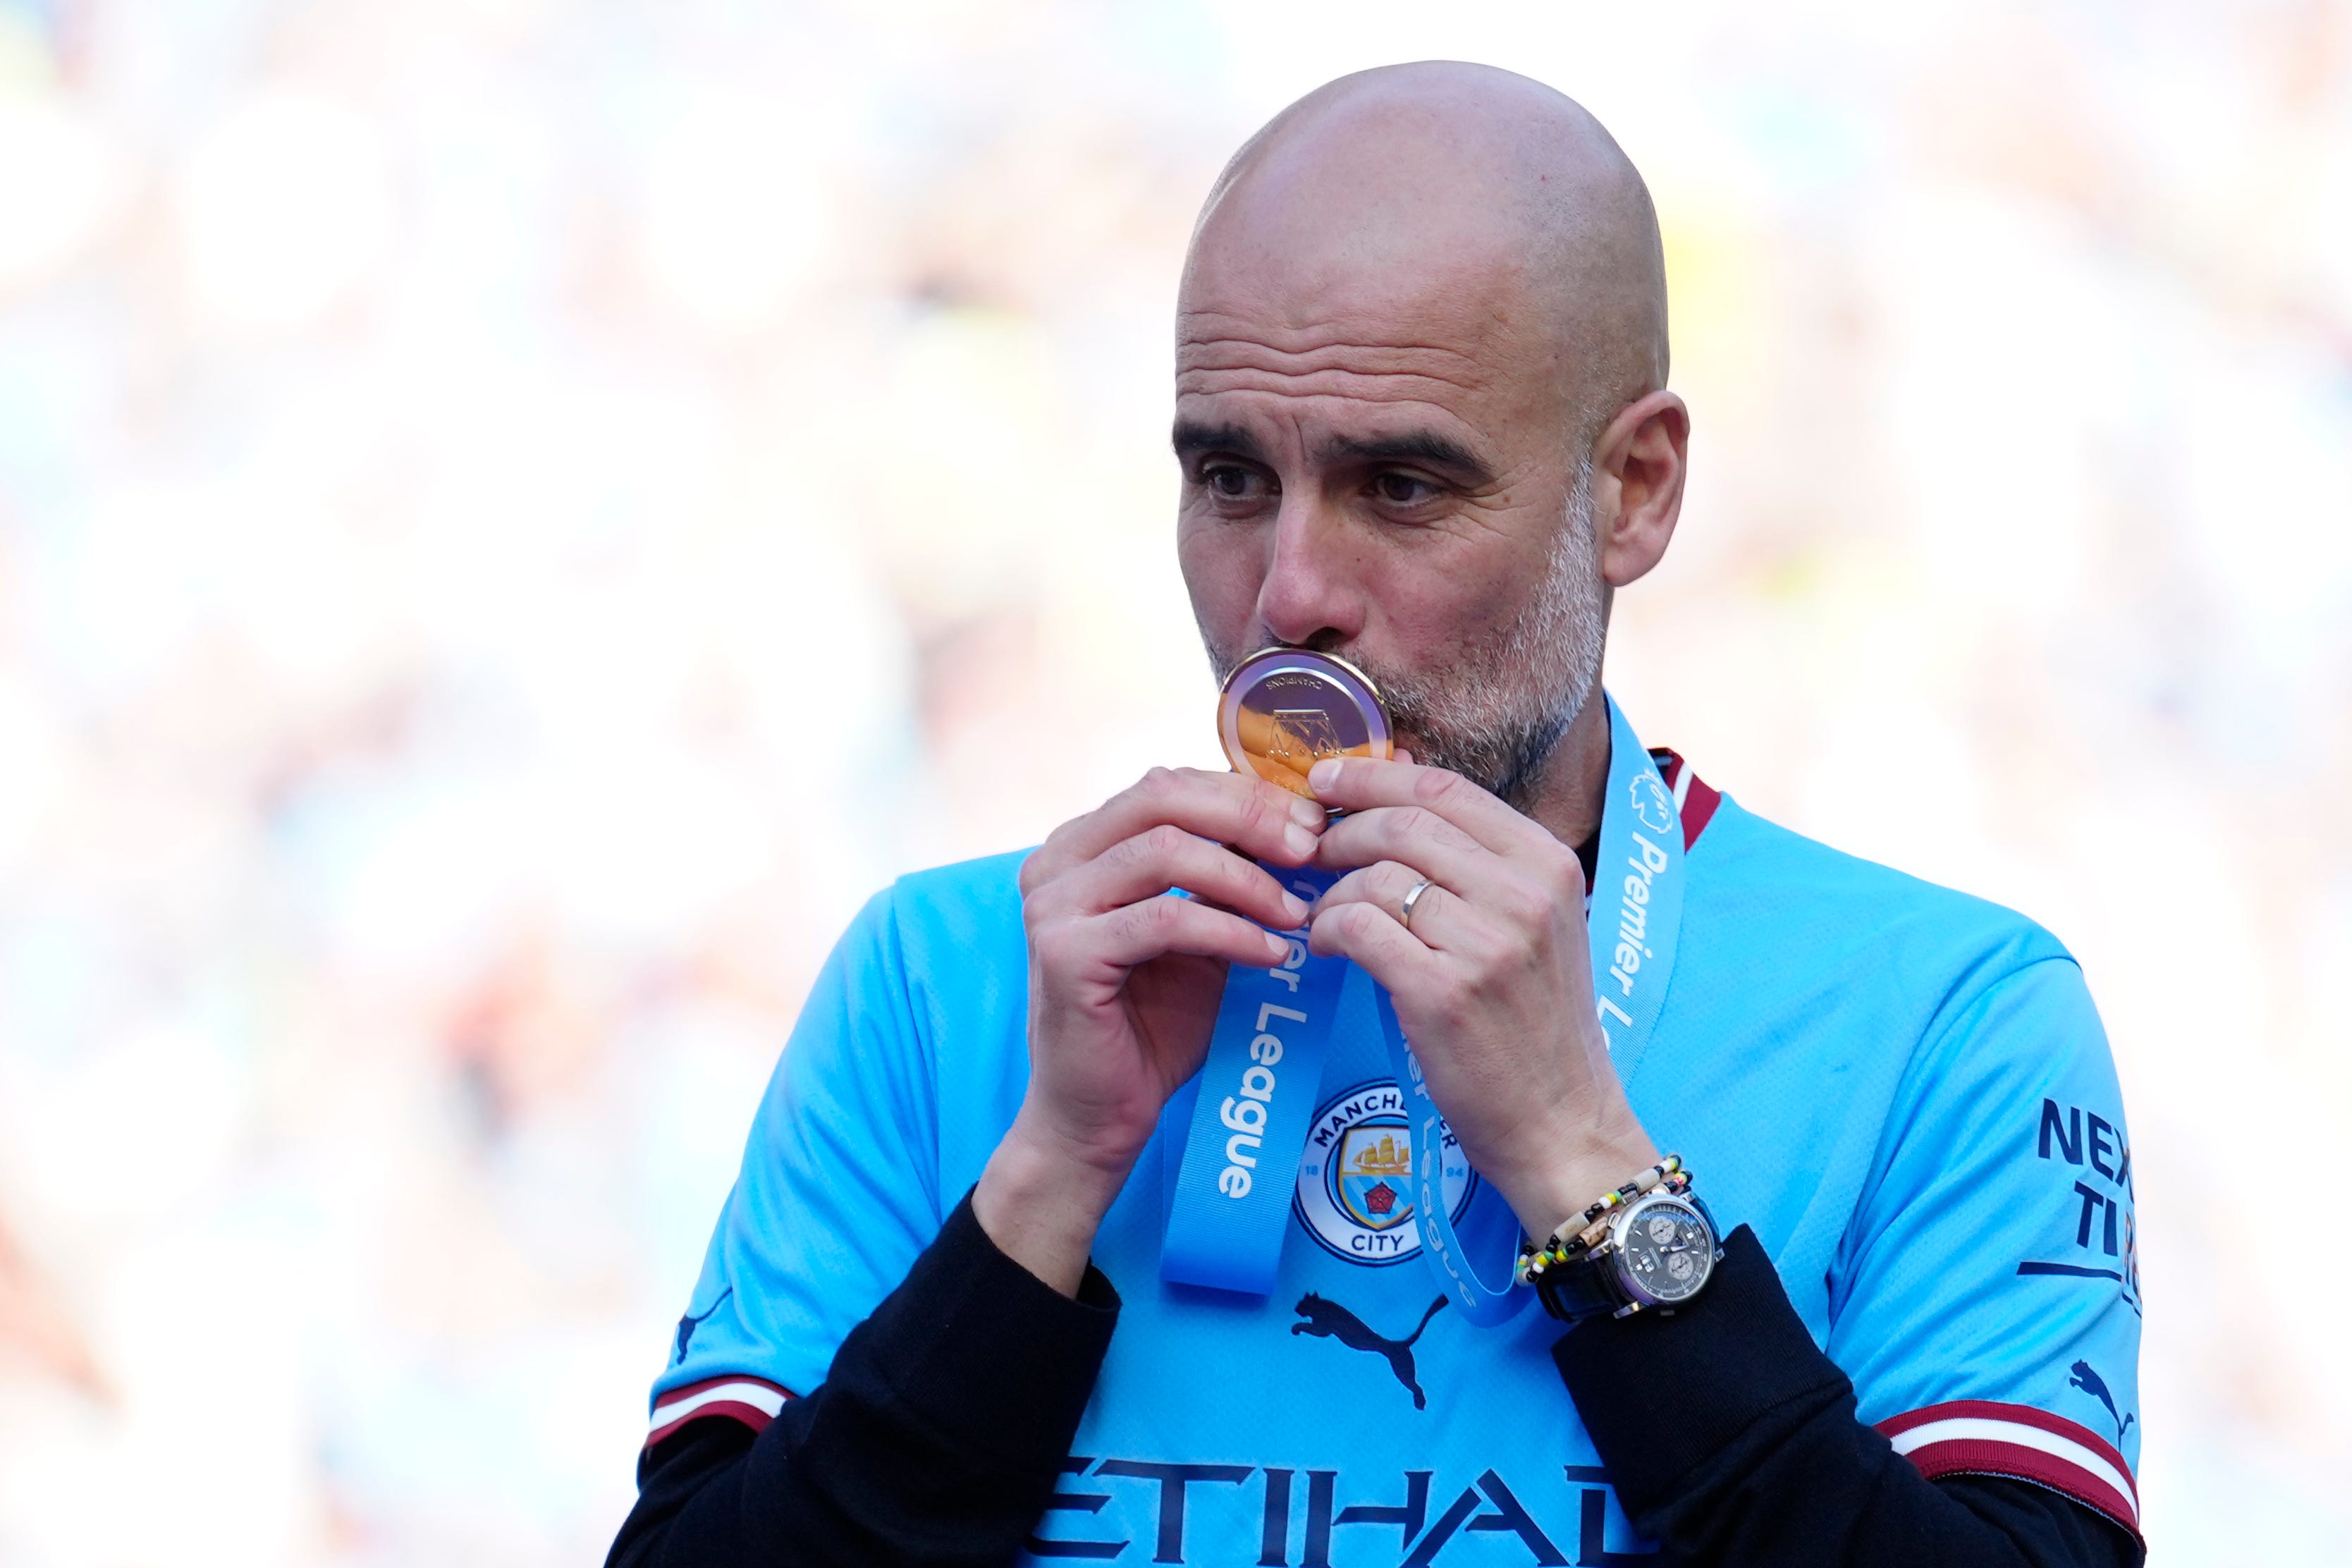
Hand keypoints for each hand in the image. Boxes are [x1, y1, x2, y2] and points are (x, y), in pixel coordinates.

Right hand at [974, 767, 1325, 1292]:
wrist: (1099, 1115)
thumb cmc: (1154, 1024)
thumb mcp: (1202, 933)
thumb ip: (1231, 878)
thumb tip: (1308, 826)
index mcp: (1084, 844)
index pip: (1171, 784)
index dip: (1247, 794)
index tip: (1315, 822)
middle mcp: (1056, 861)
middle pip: (1163, 797)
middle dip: (1251, 817)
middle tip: (1314, 849)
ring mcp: (1052, 905)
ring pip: (1166, 852)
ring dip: (1247, 880)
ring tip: (1299, 914)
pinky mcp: (1063, 953)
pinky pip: (1164, 919)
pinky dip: (1229, 931)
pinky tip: (1271, 953)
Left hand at [1302, 755, 1656, 1240]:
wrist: (1561, 1122)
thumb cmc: (1535, 1024)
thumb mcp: (1533, 924)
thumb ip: (1477, 862)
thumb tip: (1395, 787)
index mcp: (1548, 862)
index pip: (1444, 788)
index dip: (1373, 775)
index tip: (1326, 779)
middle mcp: (1524, 893)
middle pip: (1403, 823)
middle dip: (1340, 831)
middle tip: (1307, 852)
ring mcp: (1487, 943)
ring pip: (1375, 876)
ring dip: (1331, 892)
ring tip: (1322, 918)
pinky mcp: (1443, 992)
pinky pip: (1358, 928)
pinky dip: (1327, 931)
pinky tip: (1325, 949)